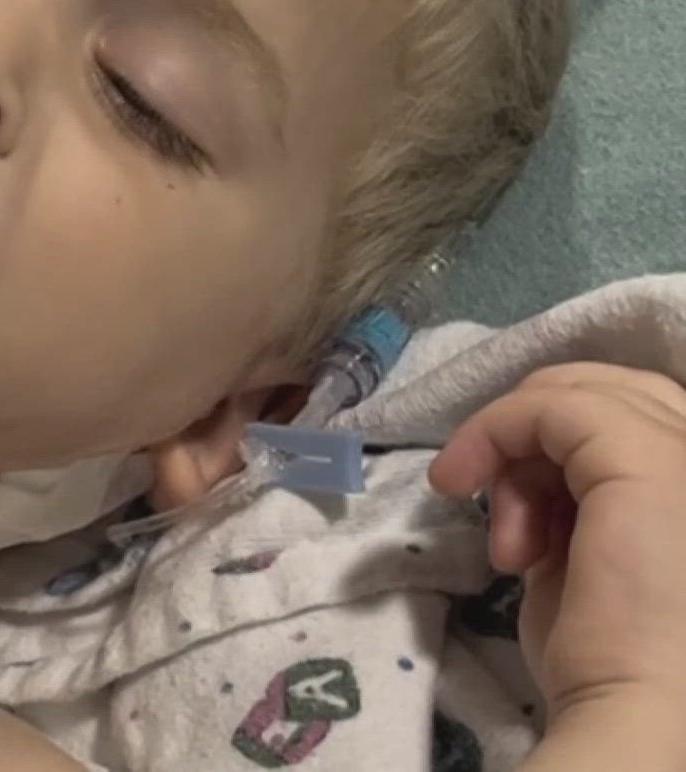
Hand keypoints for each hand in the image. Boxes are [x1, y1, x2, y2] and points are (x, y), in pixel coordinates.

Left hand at [431, 363, 685, 738]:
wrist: (640, 714)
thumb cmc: (618, 658)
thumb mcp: (589, 556)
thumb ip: (576, 502)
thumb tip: (531, 476)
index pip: (640, 417)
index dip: (563, 443)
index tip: (516, 508)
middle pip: (617, 392)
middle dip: (540, 433)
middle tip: (500, 506)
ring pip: (582, 393)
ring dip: (518, 448)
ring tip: (506, 539)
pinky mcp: (647, 460)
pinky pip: (554, 408)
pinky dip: (494, 431)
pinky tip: (459, 483)